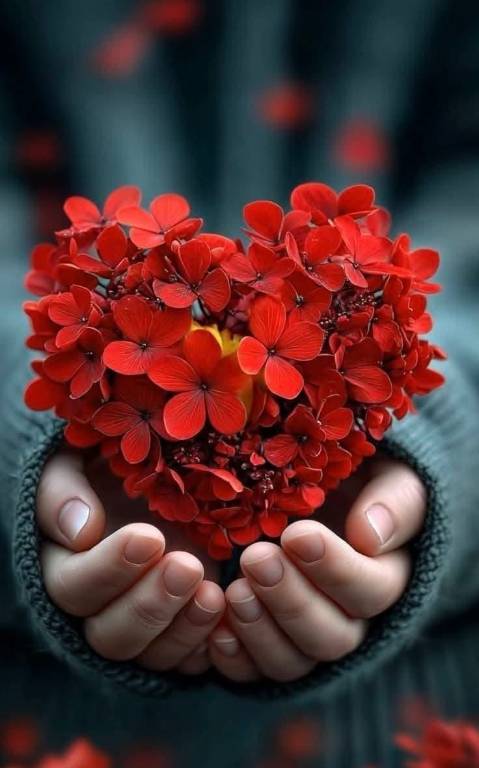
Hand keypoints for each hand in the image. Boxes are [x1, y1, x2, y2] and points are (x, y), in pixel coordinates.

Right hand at [37, 449, 224, 674]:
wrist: (154, 471)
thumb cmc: (108, 460)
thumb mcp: (76, 460)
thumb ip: (64, 490)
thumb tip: (81, 530)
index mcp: (63, 566)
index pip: (73, 587)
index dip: (108, 569)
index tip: (149, 536)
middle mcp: (98, 606)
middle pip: (110, 635)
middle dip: (150, 605)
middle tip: (186, 567)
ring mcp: (141, 621)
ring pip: (150, 655)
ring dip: (182, 629)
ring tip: (212, 593)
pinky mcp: (178, 628)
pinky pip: (188, 660)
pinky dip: (208, 644)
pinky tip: (229, 614)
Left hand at [208, 458, 425, 682]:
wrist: (315, 485)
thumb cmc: (355, 474)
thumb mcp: (387, 474)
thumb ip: (395, 501)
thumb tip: (370, 536)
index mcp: (387, 576)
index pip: (373, 591)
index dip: (336, 569)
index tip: (297, 535)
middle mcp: (351, 619)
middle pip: (333, 636)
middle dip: (292, 601)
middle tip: (255, 558)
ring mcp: (307, 637)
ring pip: (294, 661)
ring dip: (263, 631)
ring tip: (236, 591)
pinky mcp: (268, 644)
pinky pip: (254, 671)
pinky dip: (235, 658)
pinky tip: (216, 632)